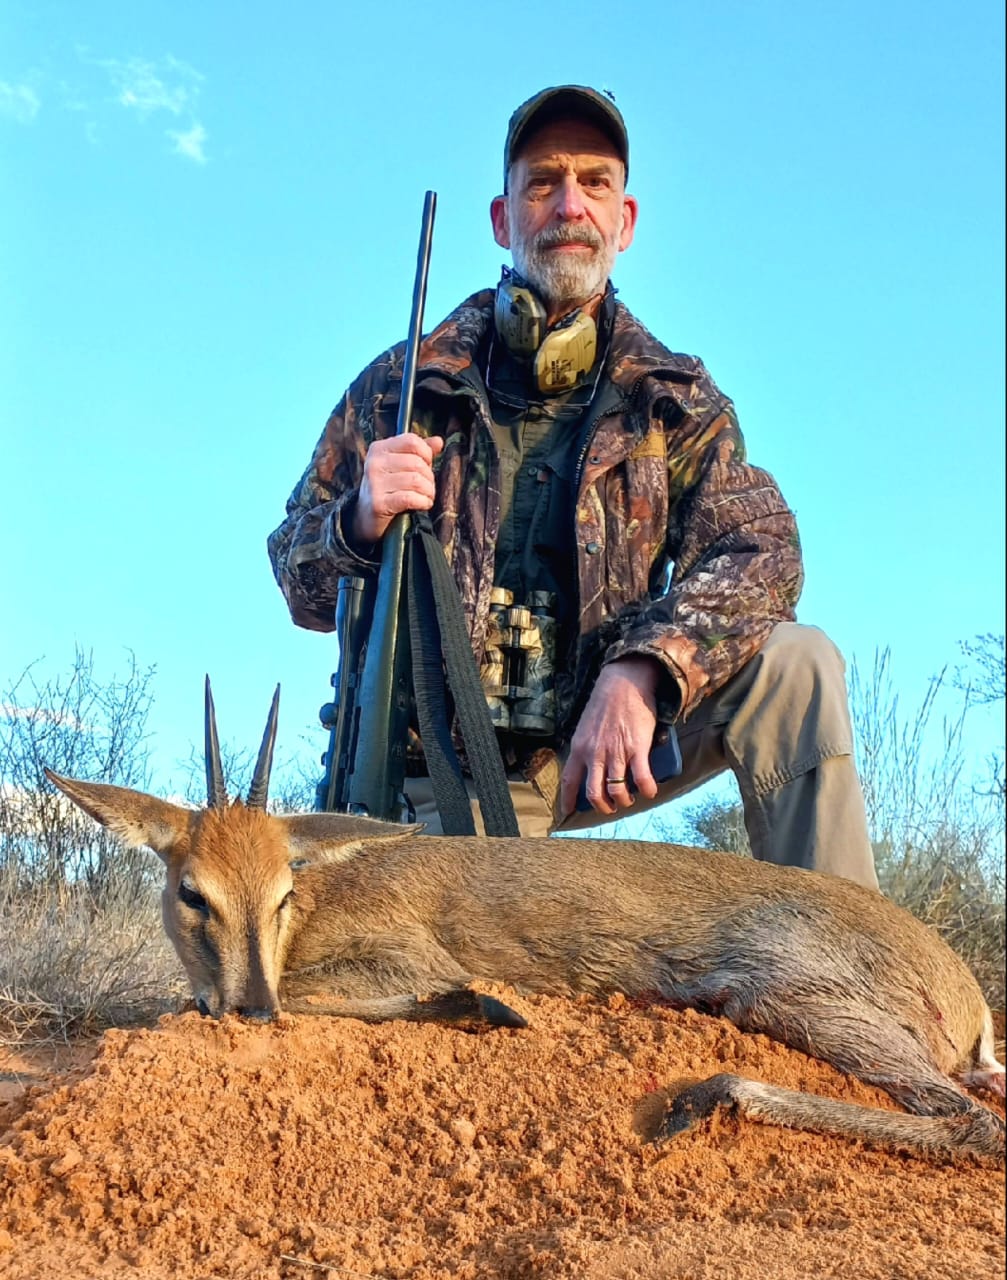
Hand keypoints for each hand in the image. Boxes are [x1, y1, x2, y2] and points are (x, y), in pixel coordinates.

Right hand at [353, 435, 444, 544]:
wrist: (366, 515)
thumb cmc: (387, 488)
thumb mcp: (400, 465)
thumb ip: (418, 452)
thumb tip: (438, 441)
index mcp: (379, 449)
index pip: (411, 441)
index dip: (426, 453)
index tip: (427, 465)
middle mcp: (374, 463)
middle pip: (417, 463)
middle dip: (429, 477)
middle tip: (427, 486)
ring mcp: (374, 484)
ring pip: (416, 480)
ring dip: (428, 491)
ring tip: (426, 496)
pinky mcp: (378, 503)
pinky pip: (410, 498)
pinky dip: (423, 502)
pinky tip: (423, 504)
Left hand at [559, 656, 661, 816]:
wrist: (624, 682)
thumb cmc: (606, 701)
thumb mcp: (586, 725)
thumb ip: (588, 745)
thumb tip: (594, 764)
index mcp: (579, 747)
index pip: (569, 780)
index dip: (568, 799)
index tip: (568, 811)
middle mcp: (595, 753)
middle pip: (593, 793)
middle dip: (602, 807)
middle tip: (609, 807)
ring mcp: (616, 752)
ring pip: (616, 791)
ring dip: (623, 801)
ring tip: (628, 799)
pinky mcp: (637, 748)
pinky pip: (641, 779)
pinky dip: (647, 789)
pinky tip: (650, 791)